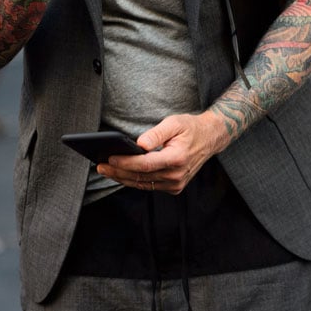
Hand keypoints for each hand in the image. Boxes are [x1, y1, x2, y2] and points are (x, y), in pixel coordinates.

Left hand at [97, 111, 227, 194]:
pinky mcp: (174, 187)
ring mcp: (176, 184)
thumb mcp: (174, 123)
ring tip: (107, 170)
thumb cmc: (191, 128)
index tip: (109, 159)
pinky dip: (135, 180)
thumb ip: (156, 134)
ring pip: (143, 184)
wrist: (210, 138)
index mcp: (177, 158)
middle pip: (141, 177)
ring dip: (123, 178)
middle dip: (118, 172)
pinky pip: (149, 186)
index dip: (125, 163)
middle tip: (100, 166)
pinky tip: (122, 174)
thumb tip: (138, 144)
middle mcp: (177, 175)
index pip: (145, 164)